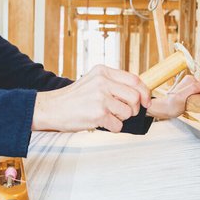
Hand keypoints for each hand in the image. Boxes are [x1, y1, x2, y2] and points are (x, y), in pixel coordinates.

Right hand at [32, 65, 151, 132]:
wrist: (52, 108)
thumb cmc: (74, 98)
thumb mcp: (93, 81)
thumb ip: (113, 83)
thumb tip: (139, 93)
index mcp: (103, 71)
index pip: (135, 79)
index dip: (145, 92)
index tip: (146, 102)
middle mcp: (103, 82)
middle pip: (135, 97)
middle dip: (133, 109)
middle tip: (122, 112)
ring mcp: (101, 98)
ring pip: (128, 112)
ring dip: (120, 118)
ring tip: (106, 115)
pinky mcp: (98, 114)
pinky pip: (118, 125)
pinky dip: (112, 128)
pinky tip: (100, 122)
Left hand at [147, 75, 199, 119]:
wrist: (166, 108)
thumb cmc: (172, 104)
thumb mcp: (181, 97)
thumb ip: (192, 89)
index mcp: (191, 79)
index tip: (194, 101)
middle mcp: (192, 81)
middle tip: (190, 102)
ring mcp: (192, 86)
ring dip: (198, 101)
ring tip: (188, 103)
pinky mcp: (192, 92)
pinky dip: (197, 102)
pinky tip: (189, 104)